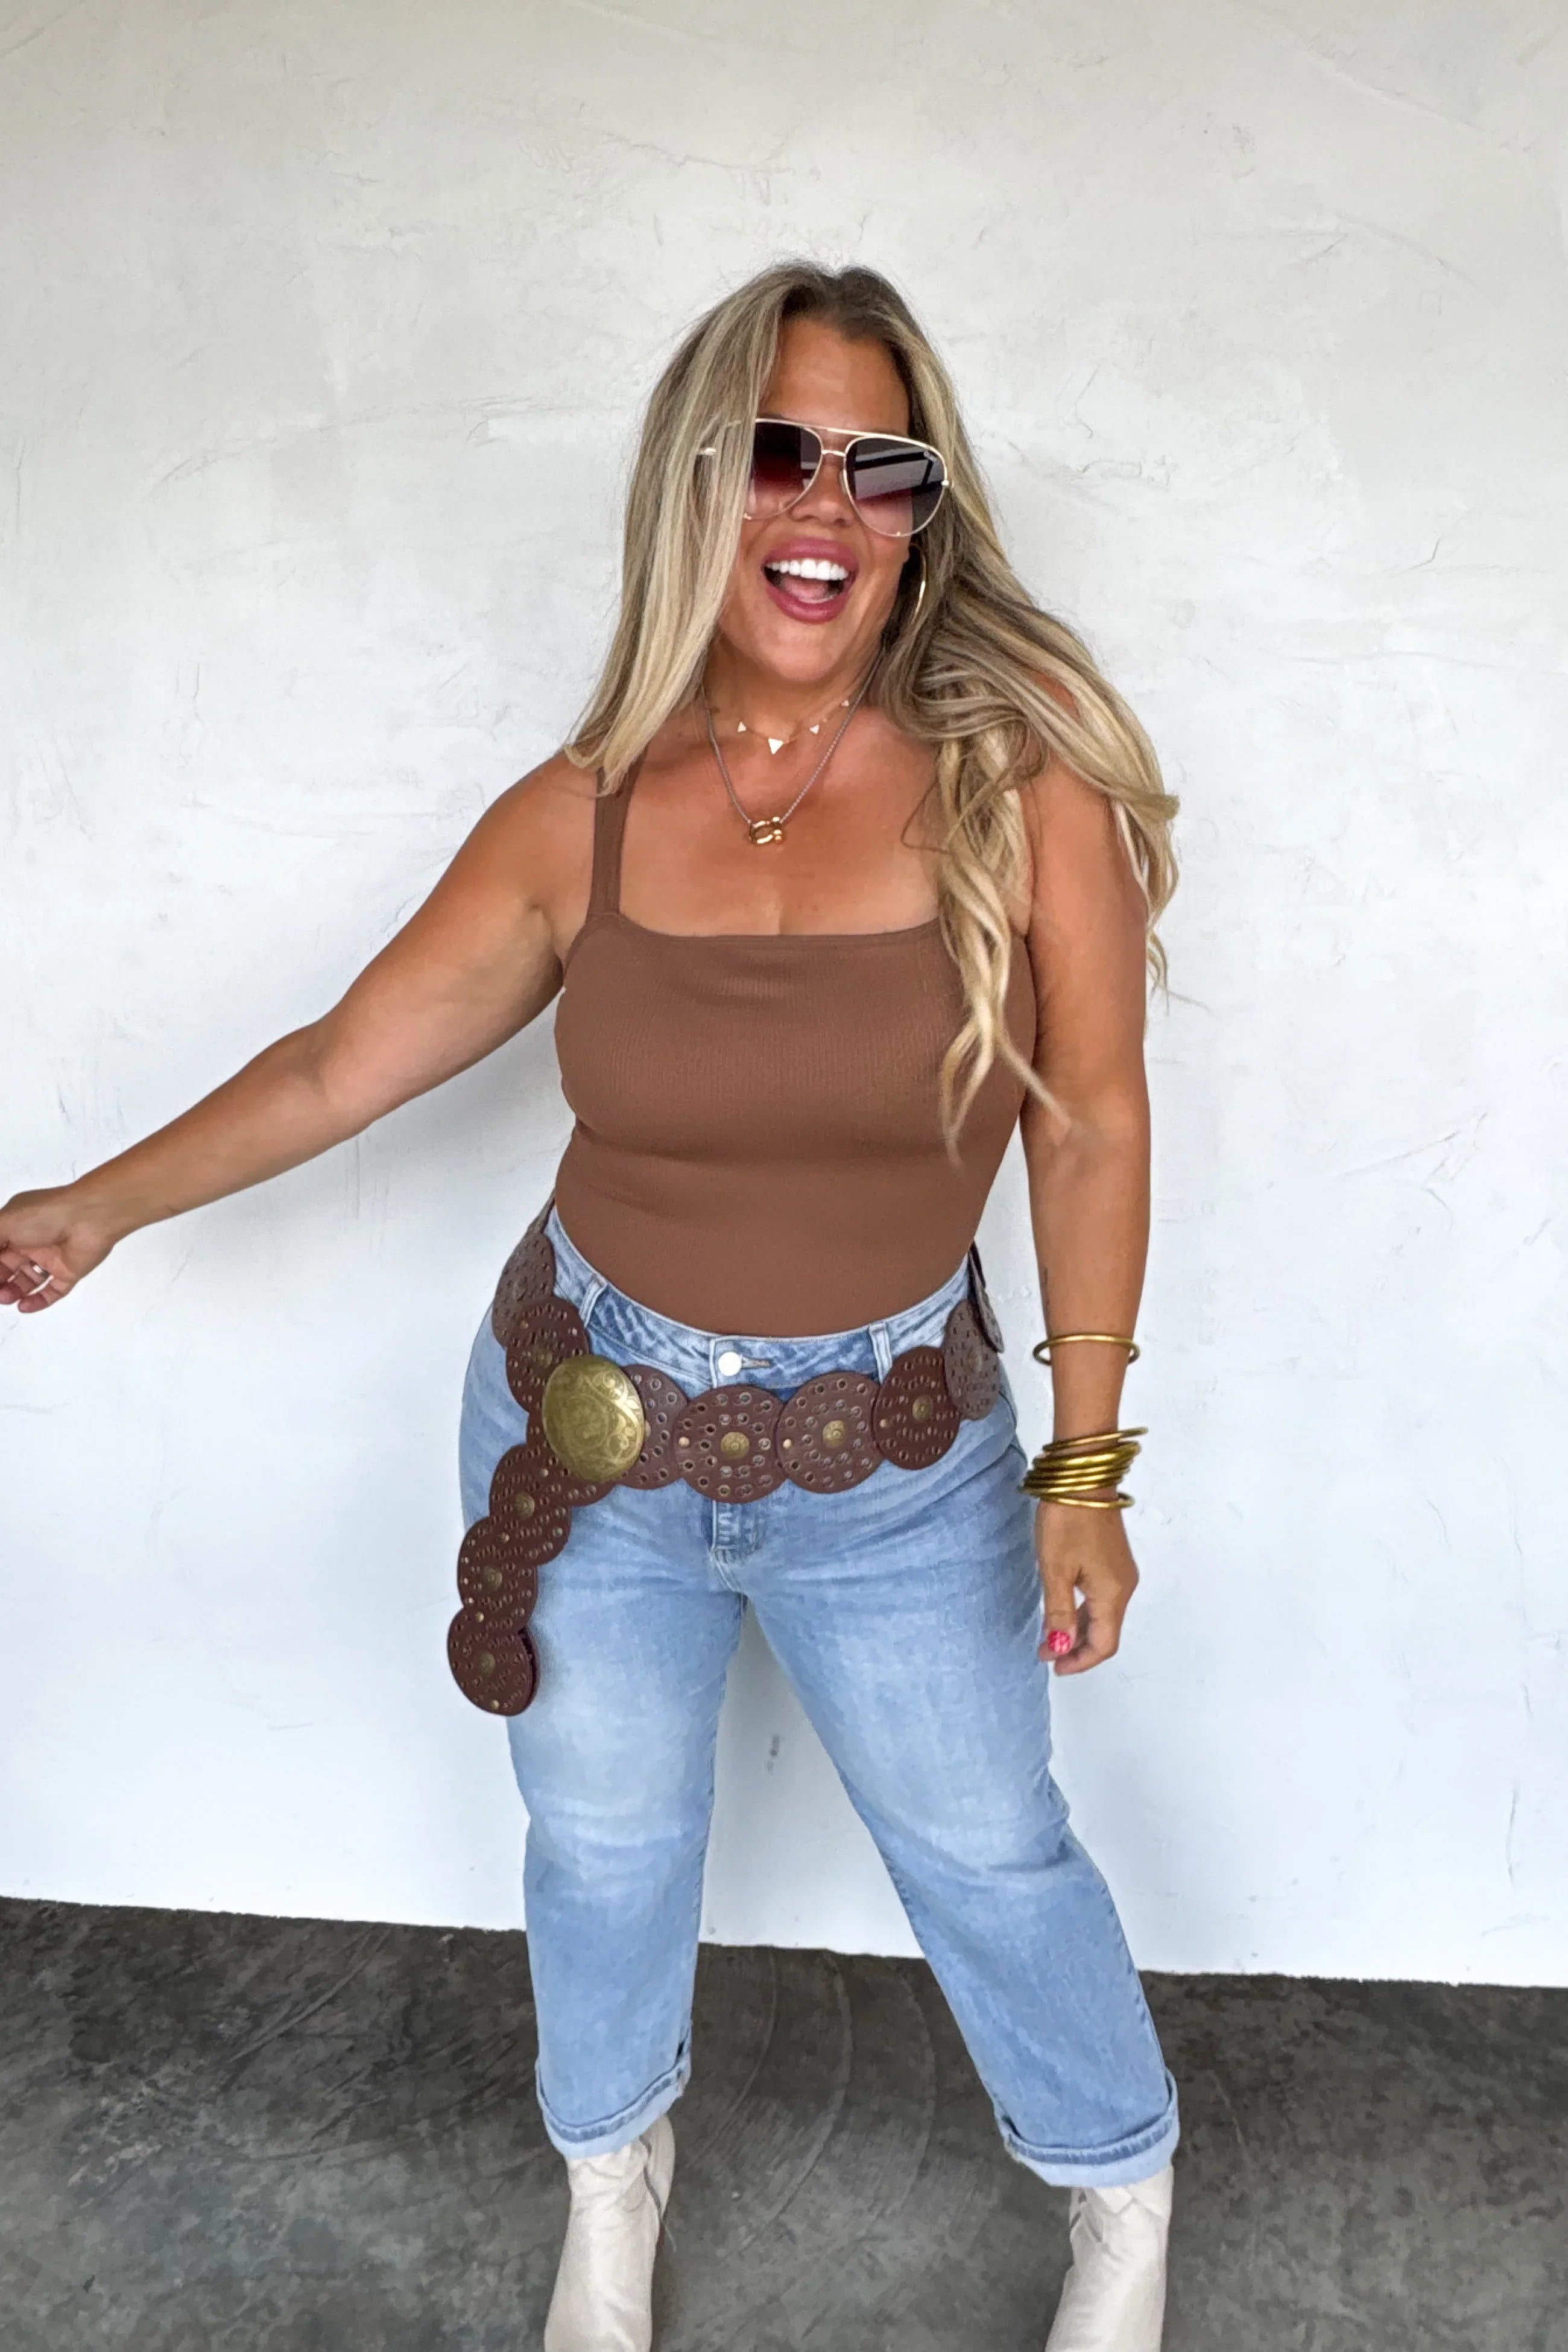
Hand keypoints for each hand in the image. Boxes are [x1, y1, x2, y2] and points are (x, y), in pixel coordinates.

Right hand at [0, 1187, 119, 1313]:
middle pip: (9, 1267)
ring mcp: (51, 1257)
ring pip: (29, 1280)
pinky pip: (53, 1290)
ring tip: (6, 1298)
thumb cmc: (44, 1214)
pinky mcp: (69, 1271)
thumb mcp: (5, 1222)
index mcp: (16, 1226)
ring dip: (14, 1291)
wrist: (88, 1218)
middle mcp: (32, 1242)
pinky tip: (25, 1306)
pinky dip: (39, 1300)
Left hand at [1035, 1498, 1139, 1674]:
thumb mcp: (1056, 1570)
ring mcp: (1120, 1572)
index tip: (1053, 1666)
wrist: (1082, 1476)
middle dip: (1076, 1648)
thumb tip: (1061, 1646)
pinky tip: (1062, 1610)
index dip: (1080, 1661)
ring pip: (1103, 1615)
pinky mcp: (1112, 1559)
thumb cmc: (1067, 1521)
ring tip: (1048, 1635)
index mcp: (1113, 1594)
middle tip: (1044, 1652)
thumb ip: (1059, 1612)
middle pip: (1105, 1633)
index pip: (1104, 1644)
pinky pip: (1101, 1597)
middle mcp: (1123, 1586)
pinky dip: (1082, 1611)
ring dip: (1077, 1630)